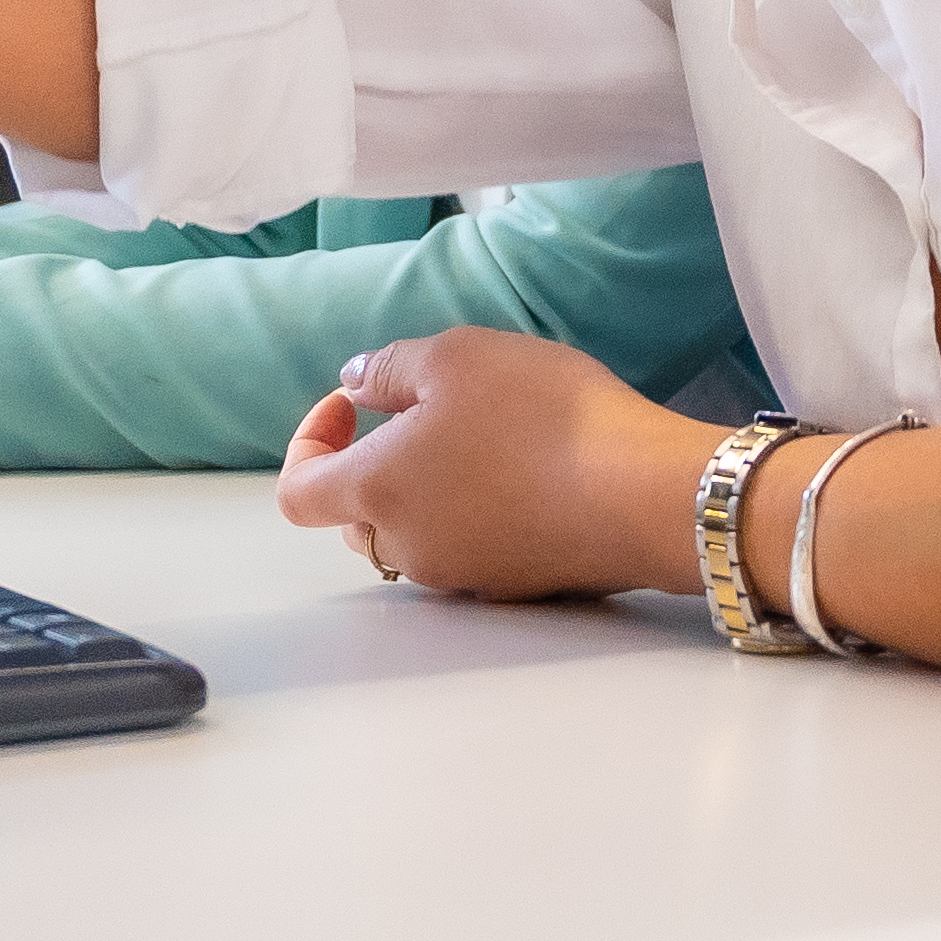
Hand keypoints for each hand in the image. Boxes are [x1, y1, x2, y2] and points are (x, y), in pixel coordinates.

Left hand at [273, 325, 720, 599]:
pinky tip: (530, 470)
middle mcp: (407, 546)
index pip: (298, 492)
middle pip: (355, 517)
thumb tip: (356, 383)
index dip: (309, 442)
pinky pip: (471, 546)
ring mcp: (462, 574)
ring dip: (428, 489)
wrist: (643, 493)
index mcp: (375, 491)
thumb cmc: (542, 417)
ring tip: (487, 435)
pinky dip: (478, 511)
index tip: (354, 404)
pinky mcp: (515, 585)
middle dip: (374, 464)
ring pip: (415, 533)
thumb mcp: (459, 356)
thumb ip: (389, 367)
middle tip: (427, 412)